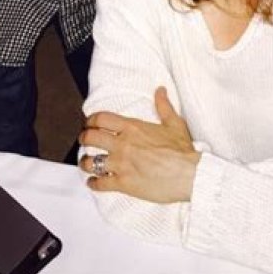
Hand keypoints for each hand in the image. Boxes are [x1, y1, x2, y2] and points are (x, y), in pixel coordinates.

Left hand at [79, 87, 199, 202]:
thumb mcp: (174, 123)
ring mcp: (121, 164)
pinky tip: (93, 182)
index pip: (101, 118)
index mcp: (132, 127)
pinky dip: (93, 183)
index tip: (89, 123)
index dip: (91, 120)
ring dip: (85, 162)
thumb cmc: (182, 150)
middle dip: (84, 138)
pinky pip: (100, 183)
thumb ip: (163, 105)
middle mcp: (122, 144)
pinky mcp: (123, 183)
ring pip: (91, 162)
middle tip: (84, 141)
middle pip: (91, 138)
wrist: (188, 174)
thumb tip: (160, 89)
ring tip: (86, 163)